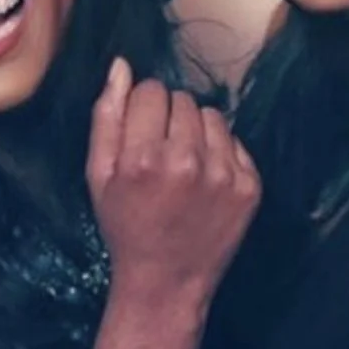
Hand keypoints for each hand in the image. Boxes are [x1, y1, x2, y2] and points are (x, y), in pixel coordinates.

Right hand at [86, 58, 260, 314]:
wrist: (166, 282)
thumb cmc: (125, 226)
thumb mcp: (98, 175)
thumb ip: (106, 117)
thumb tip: (121, 66)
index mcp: (143, 158)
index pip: (151, 91)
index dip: (142, 109)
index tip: (139, 134)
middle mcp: (187, 161)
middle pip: (182, 99)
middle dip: (169, 118)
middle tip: (160, 152)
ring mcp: (224, 175)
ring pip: (211, 115)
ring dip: (196, 130)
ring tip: (184, 163)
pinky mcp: (250, 187)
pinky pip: (234, 141)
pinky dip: (219, 152)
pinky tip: (205, 179)